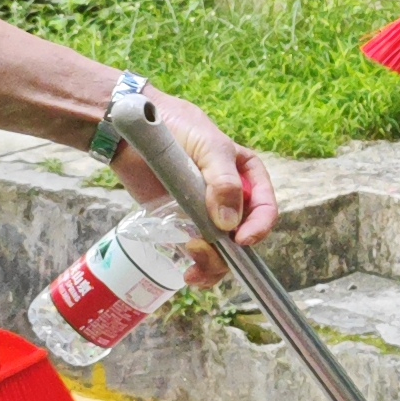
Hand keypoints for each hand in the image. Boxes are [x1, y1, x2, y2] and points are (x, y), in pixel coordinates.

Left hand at [106, 85, 276, 270]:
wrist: (134, 132)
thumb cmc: (177, 127)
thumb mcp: (208, 146)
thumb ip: (223, 181)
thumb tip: (229, 223)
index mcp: (248, 176)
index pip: (265, 208)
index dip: (258, 227)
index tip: (241, 239)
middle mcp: (233, 200)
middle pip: (244, 236)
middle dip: (231, 252)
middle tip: (203, 249)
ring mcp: (208, 215)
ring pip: (224, 252)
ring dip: (213, 264)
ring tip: (193, 266)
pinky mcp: (184, 225)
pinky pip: (199, 254)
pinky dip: (198, 267)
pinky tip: (189, 273)